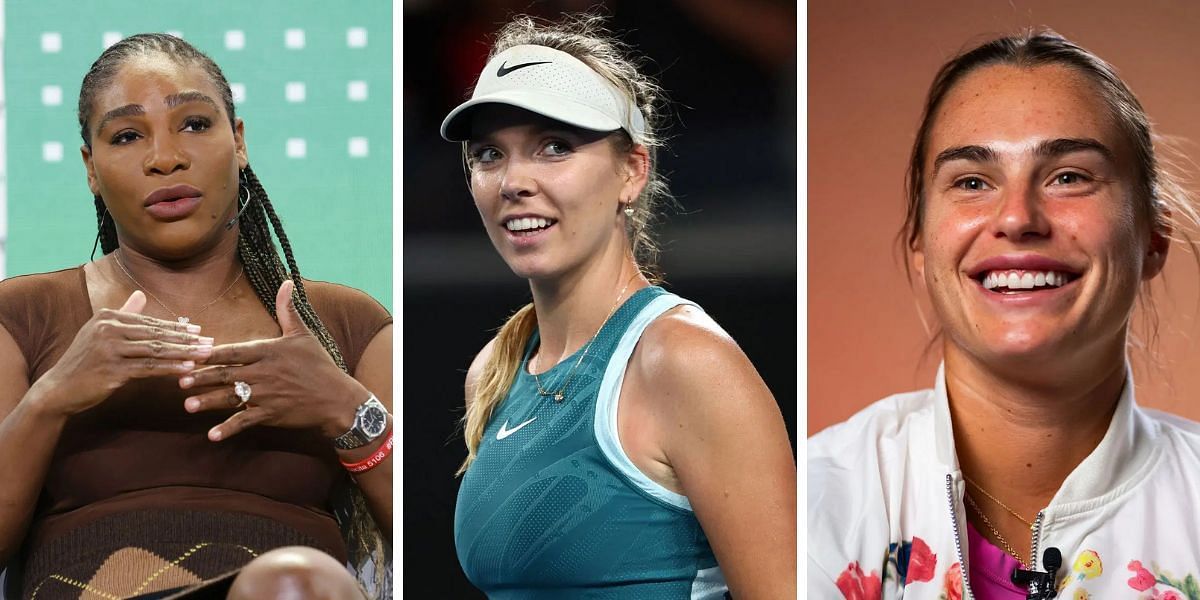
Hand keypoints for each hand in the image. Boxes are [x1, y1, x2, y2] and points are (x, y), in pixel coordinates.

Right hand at [35, 291, 213, 415]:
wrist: (58, 388)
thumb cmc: (84, 361)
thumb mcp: (100, 332)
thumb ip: (123, 313)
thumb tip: (140, 294)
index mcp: (108, 316)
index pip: (150, 322)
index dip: (176, 327)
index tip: (199, 331)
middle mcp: (108, 328)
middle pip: (156, 334)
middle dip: (186, 339)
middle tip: (210, 342)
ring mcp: (109, 349)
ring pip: (156, 350)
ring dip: (184, 353)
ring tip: (205, 354)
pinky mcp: (112, 370)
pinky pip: (148, 367)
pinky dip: (170, 368)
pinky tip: (188, 369)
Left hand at [180, 280, 361, 441]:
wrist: (337, 398)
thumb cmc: (319, 365)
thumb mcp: (303, 334)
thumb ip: (287, 310)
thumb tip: (286, 283)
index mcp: (269, 351)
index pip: (235, 351)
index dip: (212, 353)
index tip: (192, 353)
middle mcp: (264, 373)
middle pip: (226, 374)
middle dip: (202, 377)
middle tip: (180, 379)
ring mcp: (267, 395)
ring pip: (231, 398)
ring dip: (208, 401)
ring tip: (188, 405)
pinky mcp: (271, 414)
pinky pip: (245, 422)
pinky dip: (228, 429)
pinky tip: (212, 435)